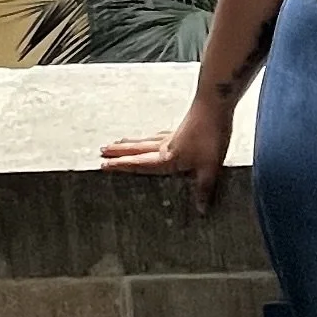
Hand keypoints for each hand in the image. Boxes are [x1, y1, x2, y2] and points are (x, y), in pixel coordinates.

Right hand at [99, 78, 237, 209]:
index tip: (103, 165)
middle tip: (101, 151)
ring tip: (116, 142)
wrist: (215, 105)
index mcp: (167, 158)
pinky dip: (148, 138)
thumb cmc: (211, 136)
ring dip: (129, 144)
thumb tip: (200, 211)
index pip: (138, 164)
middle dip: (118, 152)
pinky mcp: (180, 129)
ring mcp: (171, 136)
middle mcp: (164, 147)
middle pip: (136, 150)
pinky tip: (151, 138)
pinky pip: (157, 136)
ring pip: (145, 141)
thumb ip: (203, 189)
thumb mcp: (209, 167)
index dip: (121, 166)